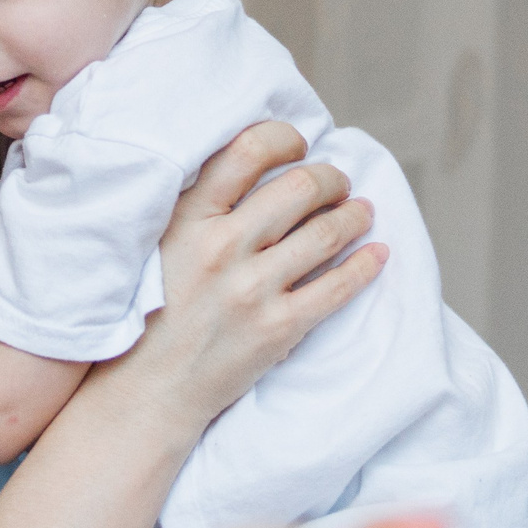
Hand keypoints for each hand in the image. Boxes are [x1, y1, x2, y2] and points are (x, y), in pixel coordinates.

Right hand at [111, 121, 387, 424]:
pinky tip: (377, 253)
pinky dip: (365, 265)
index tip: (300, 146)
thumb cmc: (156, 311)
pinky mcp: (276, 328)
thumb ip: (200, 207)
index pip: (248, 151)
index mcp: (188, 219)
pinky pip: (337, 288)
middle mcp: (221, 248)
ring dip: (354, 216)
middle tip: (339, 183)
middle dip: (331, 178)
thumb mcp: (161, 245)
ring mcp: (251, 290)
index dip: (285, 138)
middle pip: (299, 187)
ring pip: (325, 233)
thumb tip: (257, 164)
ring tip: (362, 212)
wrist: (149, 388)